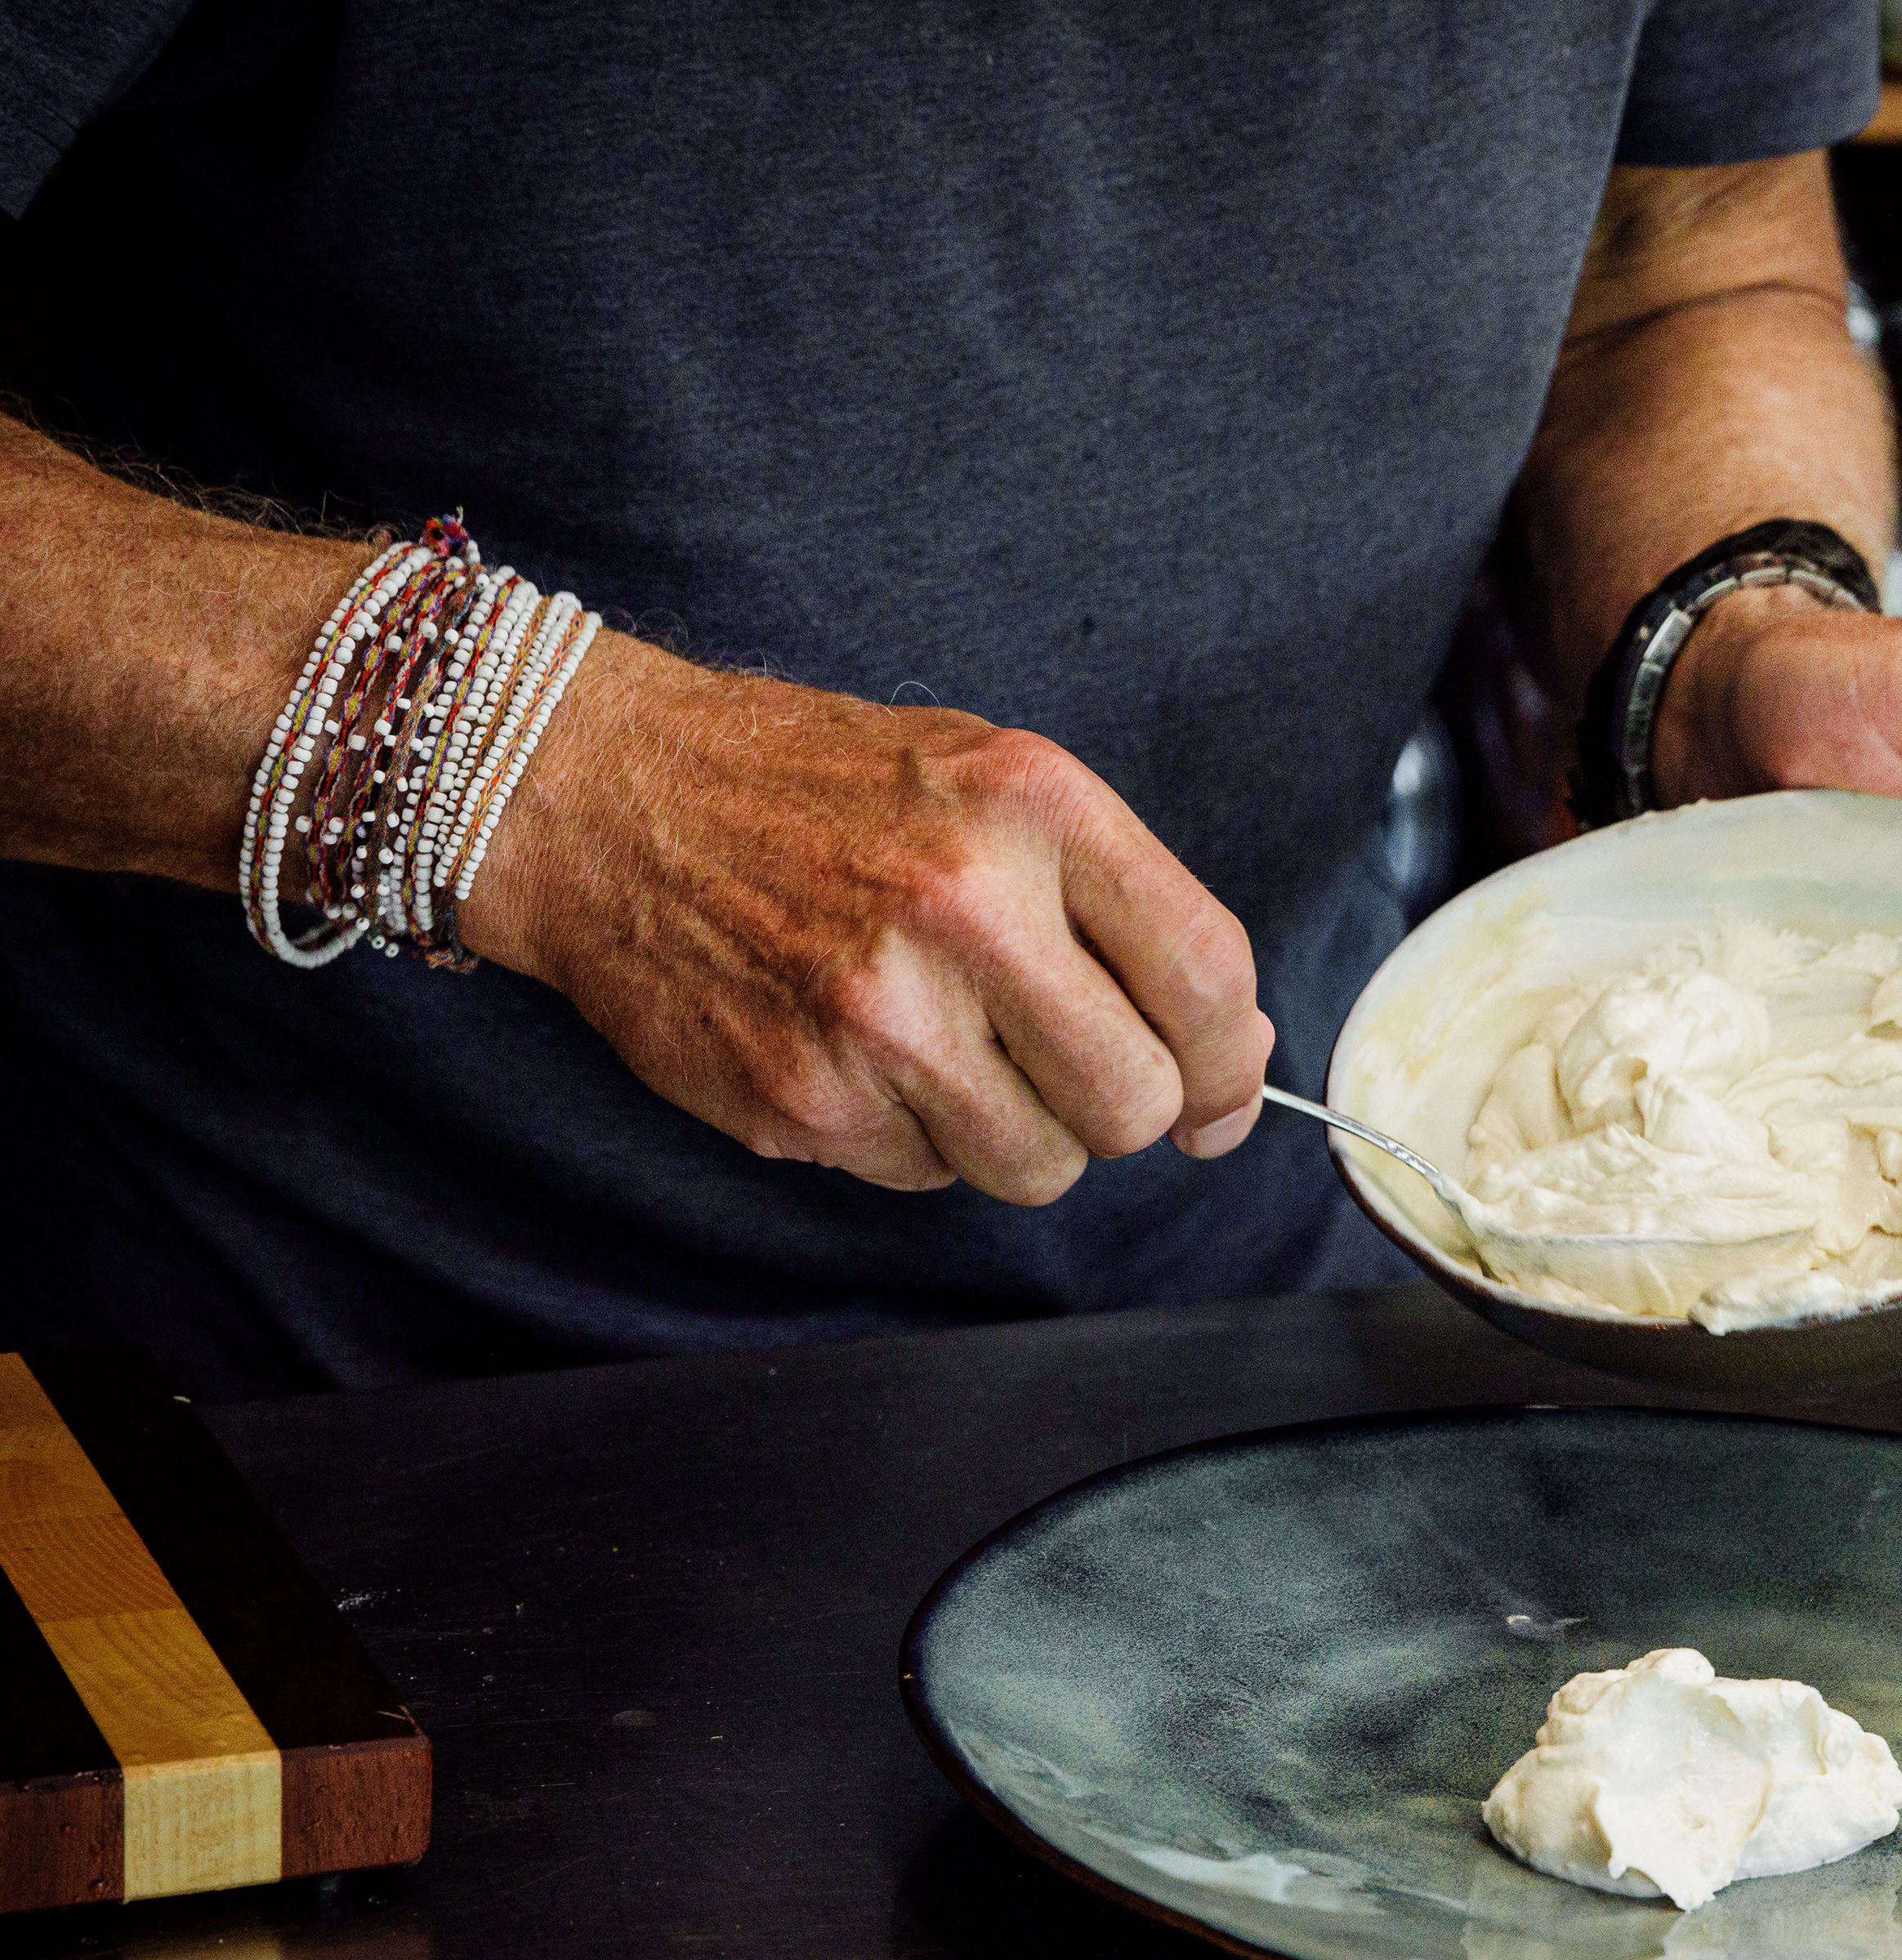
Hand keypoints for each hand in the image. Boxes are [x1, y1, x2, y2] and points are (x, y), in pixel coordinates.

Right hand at [460, 639, 1273, 1201]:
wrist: (610, 797)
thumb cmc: (821, 790)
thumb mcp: (992, 781)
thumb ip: (1121, 903)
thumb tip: (1230, 1049)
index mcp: (1035, 808)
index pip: (1204, 975)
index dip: (1233, 1060)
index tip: (1221, 1092)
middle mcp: (965, 909)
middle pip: (1136, 1100)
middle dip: (1126, 1109)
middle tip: (1074, 1070)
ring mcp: (880, 1016)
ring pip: (1042, 1166)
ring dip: (1023, 1135)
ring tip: (956, 1051)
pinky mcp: (807, 1100)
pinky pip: (929, 1178)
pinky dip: (917, 1139)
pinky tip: (866, 1056)